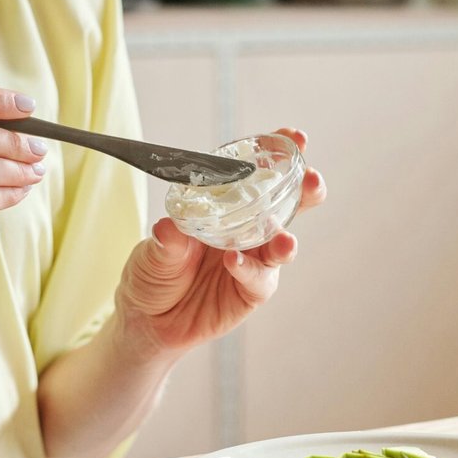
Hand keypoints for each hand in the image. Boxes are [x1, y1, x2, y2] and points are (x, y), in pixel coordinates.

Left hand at [113, 128, 327, 359]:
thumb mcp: (151, 252)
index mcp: (226, 205)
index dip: (278, 154)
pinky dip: (249, 270)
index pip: (257, 173)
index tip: (294, 137)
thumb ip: (165, 242)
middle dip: (304, 190)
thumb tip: (169, 227)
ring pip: (281, 245)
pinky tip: (233, 263)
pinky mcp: (249, 292)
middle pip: (286, 205)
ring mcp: (253, 261)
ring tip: (284, 239)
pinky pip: (258, 279)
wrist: (146, 320)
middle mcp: (247, 229)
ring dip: (286, 239)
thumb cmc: (152, 273)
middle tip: (311, 180)